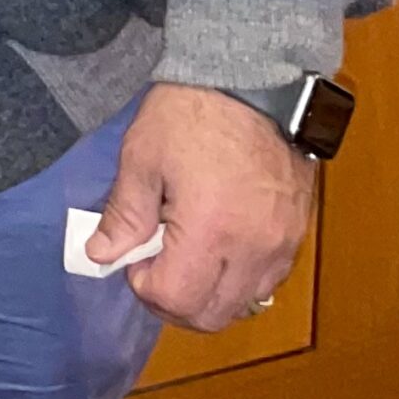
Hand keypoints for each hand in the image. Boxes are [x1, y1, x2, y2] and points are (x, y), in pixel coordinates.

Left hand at [86, 83, 315, 329]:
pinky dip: (237, 280)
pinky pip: (267, 282)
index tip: (133, 262)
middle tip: (153, 266)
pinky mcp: (297, 236)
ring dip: (208, 295)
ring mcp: (282, 246)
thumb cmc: (190, 115)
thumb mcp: (143, 157)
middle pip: (213, 315)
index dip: (146, 288)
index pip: (178, 298)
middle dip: (174, 301)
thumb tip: (101, 254)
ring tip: (185, 254)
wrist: (252, 84)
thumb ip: (124, 214)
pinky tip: (216, 246)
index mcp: (212, 230)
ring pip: (243, 304)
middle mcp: (255, 249)